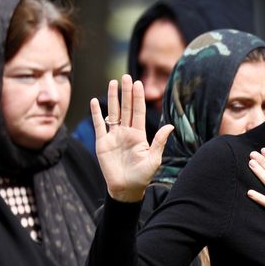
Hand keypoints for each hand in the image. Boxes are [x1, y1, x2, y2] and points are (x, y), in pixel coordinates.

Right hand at [90, 74, 172, 201]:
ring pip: (113, 112)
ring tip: (112, 83)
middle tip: (125, 76)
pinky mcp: (102, 143)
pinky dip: (96, 113)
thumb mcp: (154, 159)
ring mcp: (113, 136)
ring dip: (112, 98)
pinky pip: (99, 125)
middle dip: (126, 92)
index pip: (138, 112)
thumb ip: (159, 142)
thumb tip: (170, 126)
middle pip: (126, 108)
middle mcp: (126, 132)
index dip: (138, 98)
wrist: (126, 189)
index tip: (137, 83)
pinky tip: (95, 101)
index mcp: (139, 135)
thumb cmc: (142, 176)